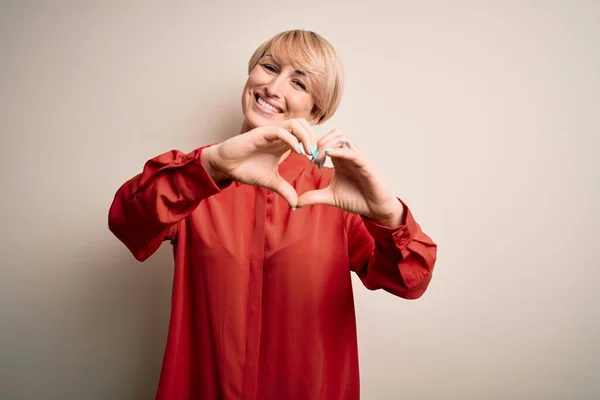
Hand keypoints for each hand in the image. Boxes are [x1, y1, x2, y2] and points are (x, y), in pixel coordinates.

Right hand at [202, 118, 317, 206]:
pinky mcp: (261, 133)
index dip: (316, 147)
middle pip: (305, 125)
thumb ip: (284, 189)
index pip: (306, 135)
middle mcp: (279, 134)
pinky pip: (281, 131)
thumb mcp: (270, 182)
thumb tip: (296, 203)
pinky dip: (292, 140)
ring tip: (310, 154)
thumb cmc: (246, 169)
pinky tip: (298, 153)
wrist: (226, 166)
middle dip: (315, 139)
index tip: (319, 164)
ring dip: (306, 137)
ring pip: (295, 124)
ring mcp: (270, 132)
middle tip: (317, 157)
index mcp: (283, 142)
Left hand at [298, 129, 404, 225]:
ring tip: (319, 160)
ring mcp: (358, 158)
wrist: (375, 208)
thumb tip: (295, 203)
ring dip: (328, 145)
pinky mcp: (366, 164)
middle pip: (333, 135)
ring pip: (342, 139)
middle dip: (319, 143)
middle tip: (312, 158)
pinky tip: (330, 156)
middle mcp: (348, 155)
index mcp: (340, 159)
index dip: (313, 146)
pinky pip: (353, 152)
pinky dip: (341, 151)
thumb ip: (313, 197)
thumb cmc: (356, 199)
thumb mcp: (330, 197)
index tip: (306, 158)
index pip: (326, 142)